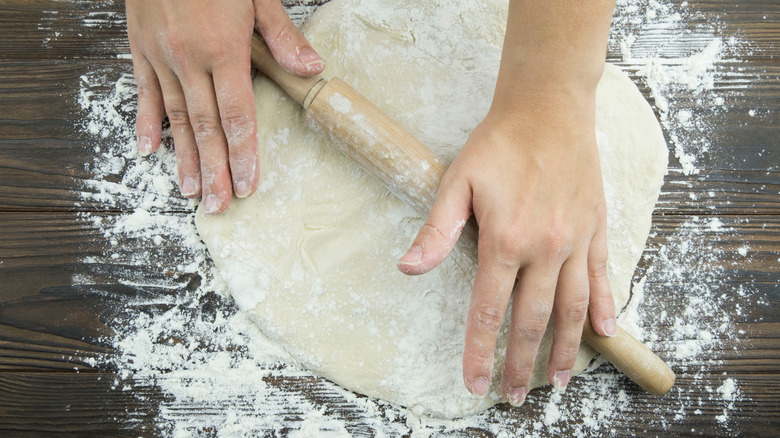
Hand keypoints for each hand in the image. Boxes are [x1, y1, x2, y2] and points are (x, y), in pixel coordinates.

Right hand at [126, 0, 323, 212]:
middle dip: (214, 169)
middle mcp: (190, 59)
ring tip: (190, 191)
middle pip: (206, 126)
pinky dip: (145, 122)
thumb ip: (282, 36)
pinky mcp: (140, 47)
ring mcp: (161, 55)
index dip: (243, 153)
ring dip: (183, 157)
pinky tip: (148, 151)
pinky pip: (142, 91)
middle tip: (218, 206)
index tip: (247, 185)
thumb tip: (311, 70)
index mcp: (224, 48)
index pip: (237, 114)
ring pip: (175, 116)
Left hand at [397, 91, 616, 404]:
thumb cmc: (498, 143)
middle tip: (516, 397)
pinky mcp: (596, 228)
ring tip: (557, 382)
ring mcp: (576, 240)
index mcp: (506, 240)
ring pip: (572, 308)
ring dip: (564, 348)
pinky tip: (602, 332)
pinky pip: (602, 276)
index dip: (480, 352)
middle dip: (521, 364)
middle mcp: (545, 248)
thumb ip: (437, 231)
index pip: (488, 311)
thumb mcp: (456, 182)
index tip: (475, 384)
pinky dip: (602, 307)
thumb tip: (408, 269)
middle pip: (532, 320)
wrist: (548, 107)